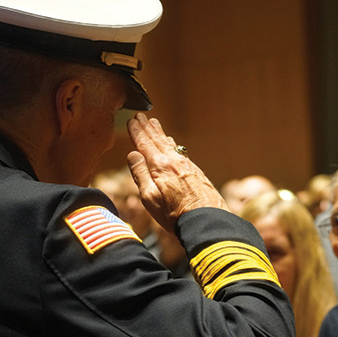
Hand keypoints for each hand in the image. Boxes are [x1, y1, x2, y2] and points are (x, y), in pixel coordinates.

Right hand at [126, 113, 228, 232]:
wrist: (207, 220)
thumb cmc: (175, 215)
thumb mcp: (150, 198)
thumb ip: (140, 174)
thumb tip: (133, 154)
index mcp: (160, 167)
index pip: (144, 144)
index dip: (137, 132)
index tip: (131, 120)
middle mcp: (174, 162)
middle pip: (157, 140)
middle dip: (148, 128)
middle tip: (141, 116)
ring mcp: (187, 165)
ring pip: (170, 144)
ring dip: (160, 133)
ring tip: (154, 124)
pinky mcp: (196, 172)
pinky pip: (179, 152)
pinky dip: (172, 144)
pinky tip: (172, 143)